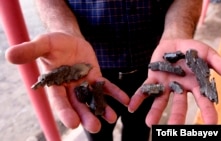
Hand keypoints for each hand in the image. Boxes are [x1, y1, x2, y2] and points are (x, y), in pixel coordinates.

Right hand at [5, 32, 129, 132]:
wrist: (69, 39)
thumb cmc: (54, 42)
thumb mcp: (43, 43)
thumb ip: (30, 50)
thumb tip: (10, 55)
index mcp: (55, 84)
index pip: (59, 101)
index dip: (65, 112)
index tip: (73, 123)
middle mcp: (69, 88)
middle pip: (78, 105)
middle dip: (86, 116)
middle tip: (96, 128)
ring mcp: (84, 84)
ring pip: (93, 99)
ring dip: (103, 109)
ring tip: (112, 118)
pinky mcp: (96, 77)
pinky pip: (106, 87)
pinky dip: (115, 94)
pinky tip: (125, 101)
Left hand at [129, 39, 220, 125]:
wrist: (176, 42)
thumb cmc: (193, 51)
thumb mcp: (209, 55)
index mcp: (196, 85)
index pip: (204, 101)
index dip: (208, 112)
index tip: (212, 124)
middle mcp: (180, 89)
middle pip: (179, 105)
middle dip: (177, 117)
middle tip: (173, 130)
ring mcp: (166, 85)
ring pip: (161, 101)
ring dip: (155, 112)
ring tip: (150, 123)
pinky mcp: (153, 78)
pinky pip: (145, 89)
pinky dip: (139, 98)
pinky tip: (132, 107)